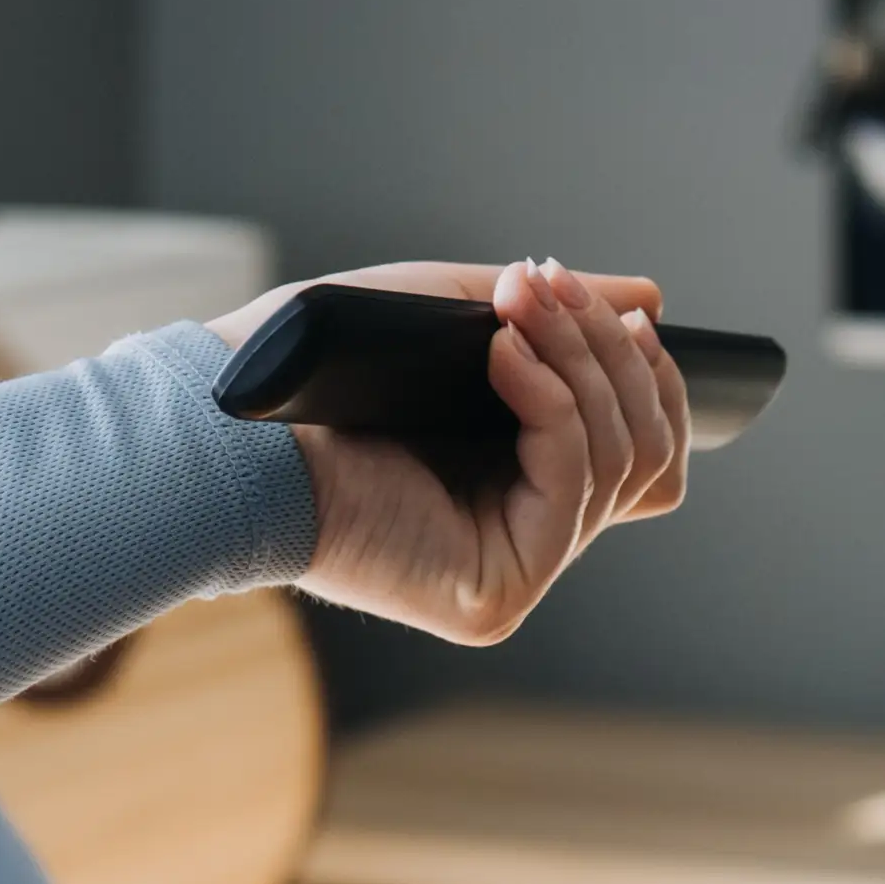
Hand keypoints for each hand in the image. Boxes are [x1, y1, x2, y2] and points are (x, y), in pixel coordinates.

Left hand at [208, 260, 691, 645]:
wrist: (232, 433)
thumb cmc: (316, 381)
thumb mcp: (449, 324)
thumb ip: (547, 322)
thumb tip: (651, 307)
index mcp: (515, 485)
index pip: (640, 453)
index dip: (652, 383)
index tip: (632, 315)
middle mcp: (522, 539)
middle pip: (646, 454)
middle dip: (611, 356)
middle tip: (550, 285)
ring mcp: (512, 574)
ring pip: (622, 464)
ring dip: (580, 364)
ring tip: (523, 301)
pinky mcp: (493, 597)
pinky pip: (573, 487)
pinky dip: (550, 406)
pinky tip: (502, 356)